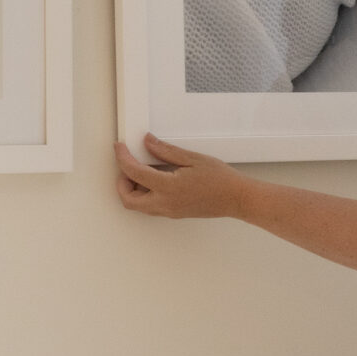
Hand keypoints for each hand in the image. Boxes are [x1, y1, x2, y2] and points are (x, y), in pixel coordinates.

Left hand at [115, 135, 244, 218]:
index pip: (133, 173)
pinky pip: (150, 206)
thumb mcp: (192, 158)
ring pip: (138, 205)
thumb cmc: (220, 180)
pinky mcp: (174, 213)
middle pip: (128, 200)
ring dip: (133, 189)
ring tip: (142, 170)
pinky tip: (155, 179)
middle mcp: (165, 203)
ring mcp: (169, 211)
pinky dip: (145, 193)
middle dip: (122, 182)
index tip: (120, 147)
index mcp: (168, 188)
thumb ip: (166, 151)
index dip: (122, 158)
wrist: (236, 198)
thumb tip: (147, 143)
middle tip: (127, 164)